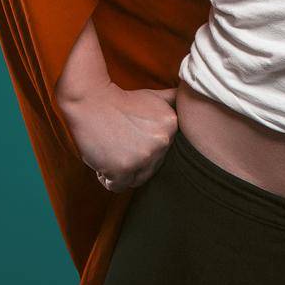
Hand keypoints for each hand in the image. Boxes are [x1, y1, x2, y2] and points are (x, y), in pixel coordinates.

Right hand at [59, 81, 178, 192]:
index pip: (164, 154)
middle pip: (151, 168)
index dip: (145, 150)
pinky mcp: (123, 168)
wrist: (91, 100)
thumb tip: (193, 101)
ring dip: (122, 173)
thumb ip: (175, 103)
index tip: (131, 139)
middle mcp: (162, 142)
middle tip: (118, 146)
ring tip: (111, 154)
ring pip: (136, 180)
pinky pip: (117, 186)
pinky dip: (107, 179)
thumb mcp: (156, 97)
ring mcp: (144, 156)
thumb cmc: (122, 101)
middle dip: (134, 162)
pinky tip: (103, 163)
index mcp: (172, 126)